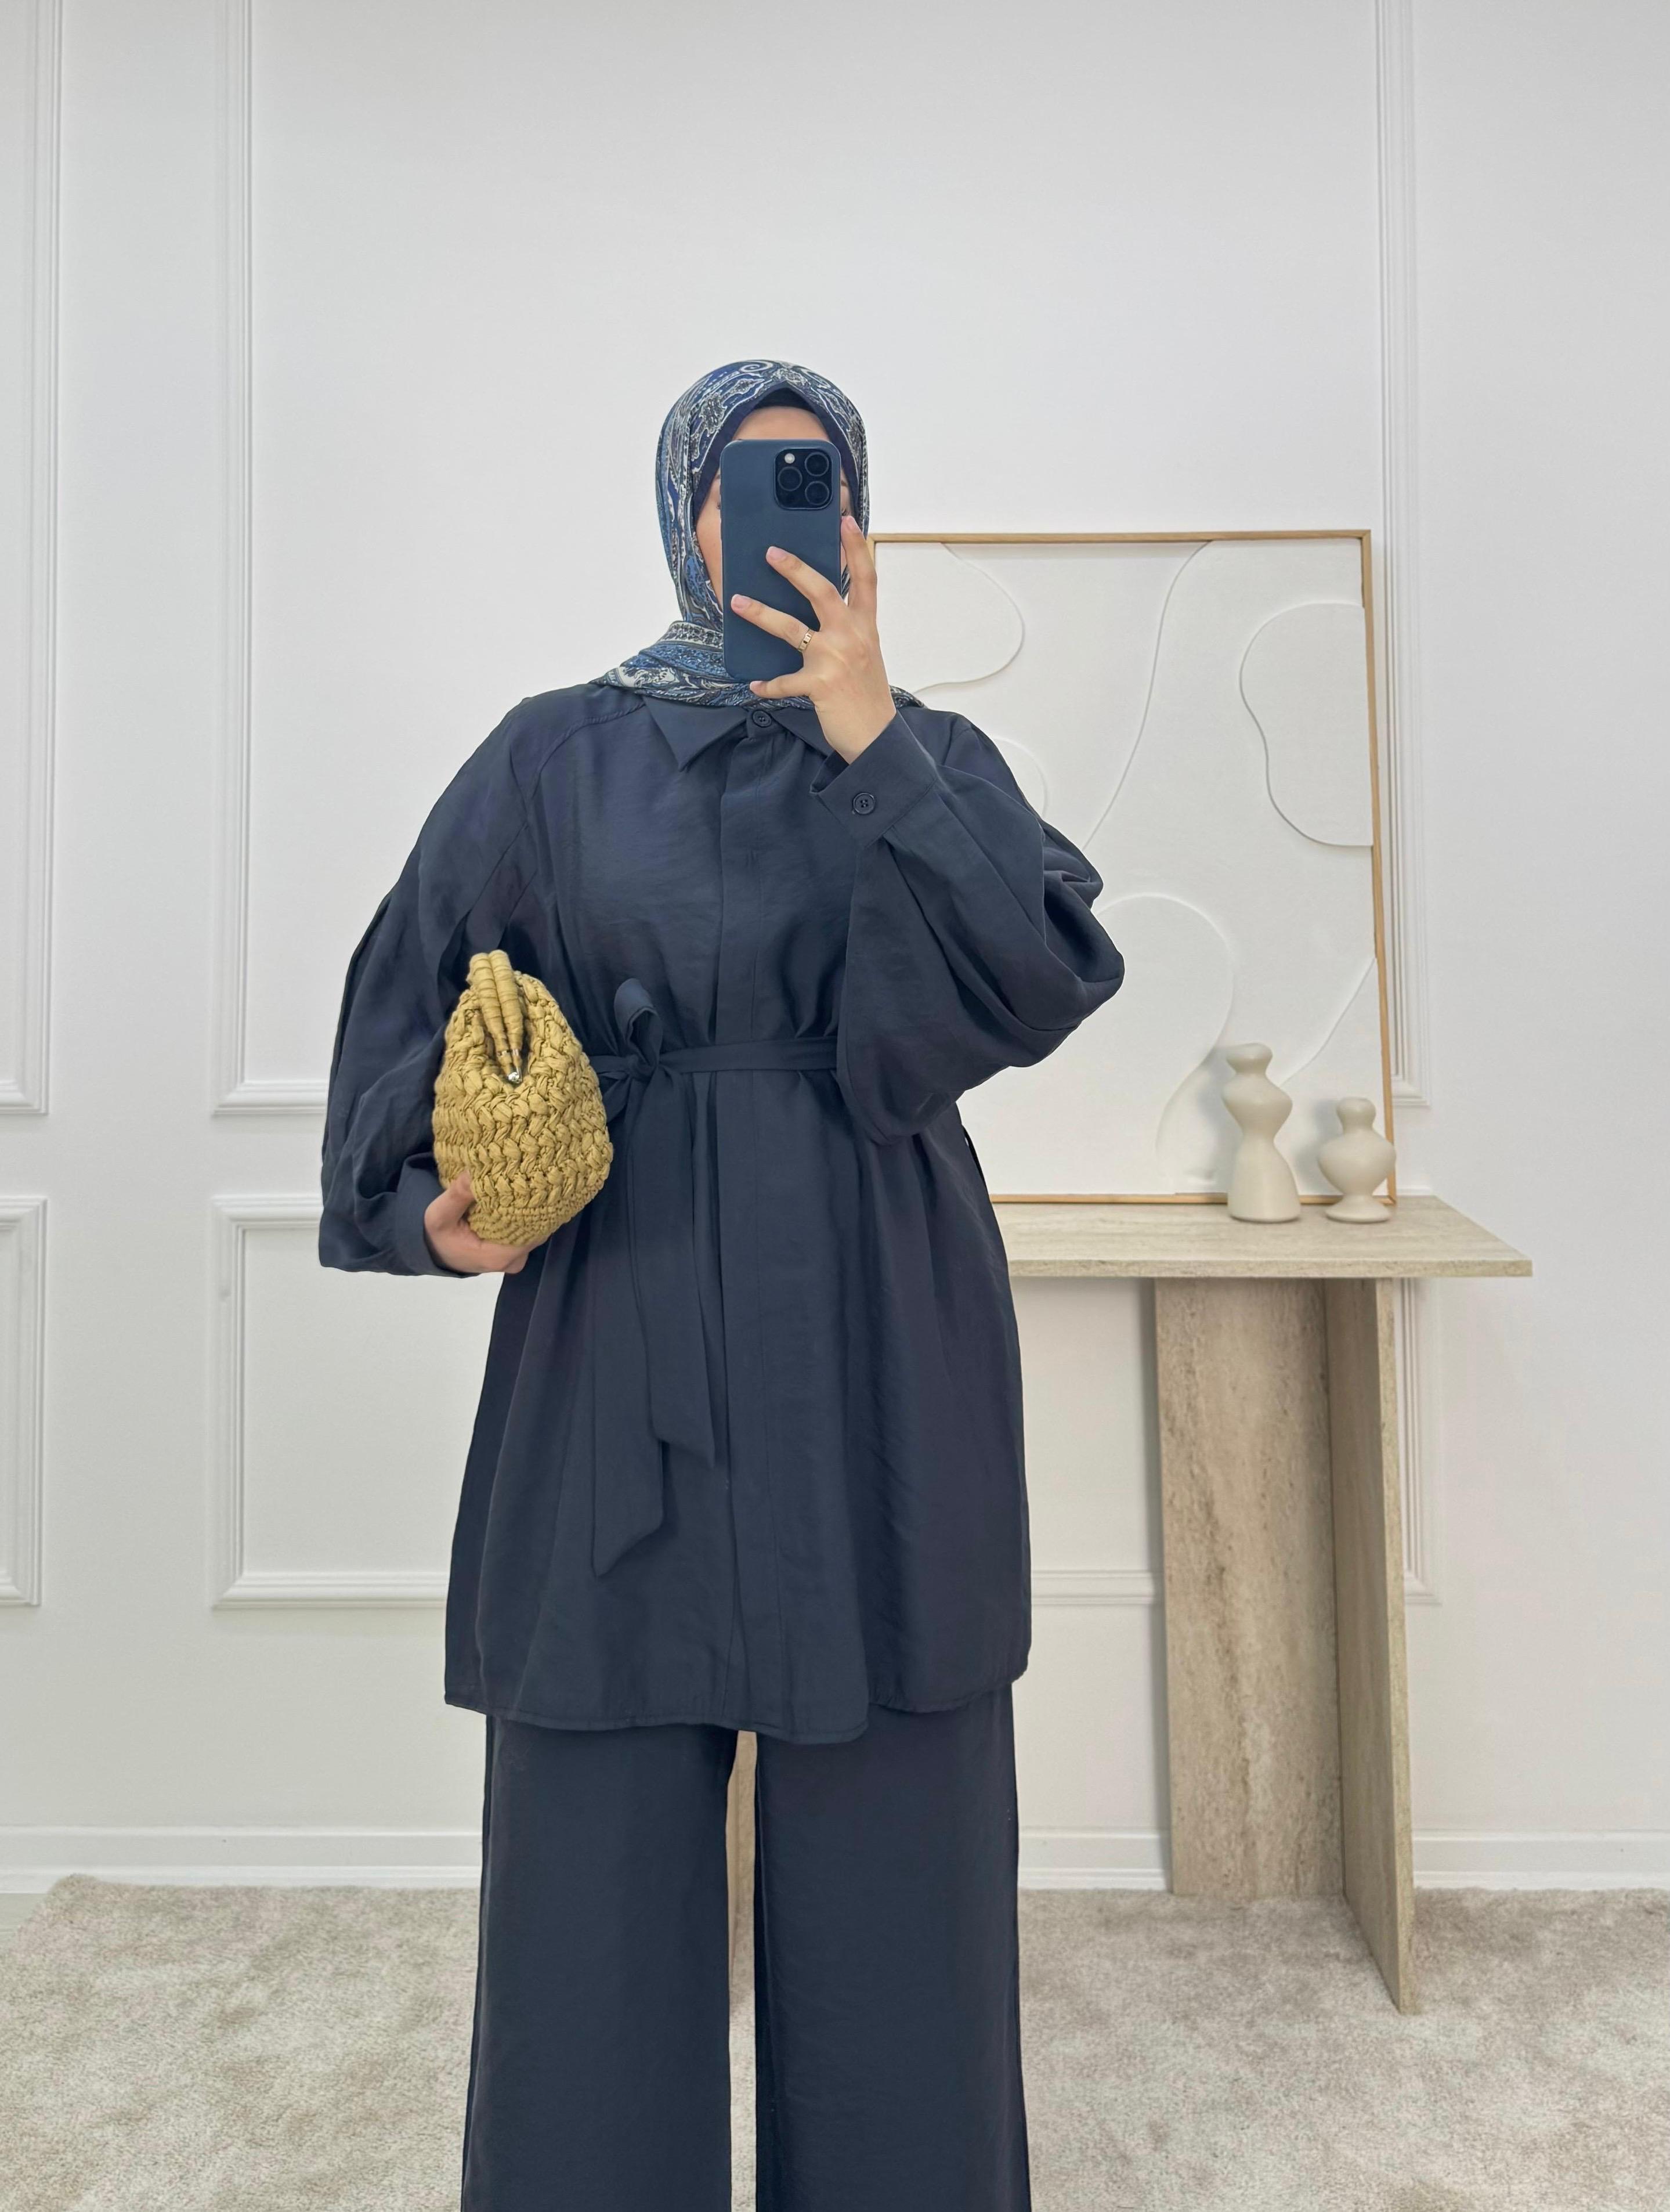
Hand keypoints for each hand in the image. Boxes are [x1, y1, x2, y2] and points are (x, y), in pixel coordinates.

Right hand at [423, 1171, 533, 1273]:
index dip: (533, 1204)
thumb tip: (474, 1171)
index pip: (531, 1230)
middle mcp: (512, 1261)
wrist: (436, 1251)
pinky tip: (522, 1196)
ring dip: (531, 1208)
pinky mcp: (516, 1252)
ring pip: (536, 1230)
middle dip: (534, 1203)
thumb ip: (458, 1194)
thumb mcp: (439, 1214)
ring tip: (526, 1182)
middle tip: (530, 1175)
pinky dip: (527, 1214)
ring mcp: (517, 1258)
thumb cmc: (439, 1235)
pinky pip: (530, 1232)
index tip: (530, 1180)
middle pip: (537, 1229)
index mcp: (498, 1257)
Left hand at [729, 514, 896, 762]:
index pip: (866, 578)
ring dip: (761, 613)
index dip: (856, 547)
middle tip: (770, 552)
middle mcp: (852, 636)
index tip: (845, 520)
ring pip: (791, 627)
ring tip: (737, 602)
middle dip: (794, 569)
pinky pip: (783, 680)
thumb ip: (847, 630)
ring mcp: (835, 659)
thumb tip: (816, 613)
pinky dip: (767, 684)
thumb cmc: (867, 694)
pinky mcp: (818, 685)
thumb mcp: (865, 653)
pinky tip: (753, 685)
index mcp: (866, 626)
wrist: (876, 736)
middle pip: (822, 591)